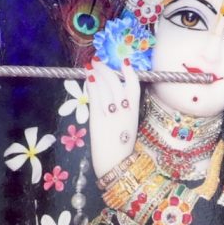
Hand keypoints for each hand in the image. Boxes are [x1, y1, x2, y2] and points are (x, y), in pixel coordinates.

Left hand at [88, 58, 142, 179]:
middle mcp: (124, 110)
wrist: (114, 163)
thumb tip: (113, 92)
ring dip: (97, 74)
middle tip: (98, 61)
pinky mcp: (98, 119)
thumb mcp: (129, 125)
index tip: (123, 62)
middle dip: (106, 69)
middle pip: (115, 83)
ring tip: (90, 65)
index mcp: (134, 112)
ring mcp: (111, 114)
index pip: (134, 86)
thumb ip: (124, 108)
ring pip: (104, 87)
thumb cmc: (121, 145)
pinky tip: (89, 78)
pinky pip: (95, 97)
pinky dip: (91, 85)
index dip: (129, 72)